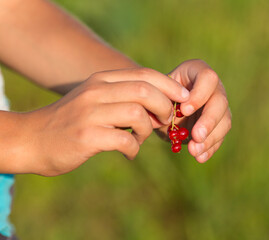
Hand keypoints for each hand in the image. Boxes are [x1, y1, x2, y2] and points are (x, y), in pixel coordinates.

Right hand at [19, 68, 188, 175]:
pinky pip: (125, 141)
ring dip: (148, 130)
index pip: (144, 74)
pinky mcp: (86, 136)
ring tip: (140, 139)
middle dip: (164, 108)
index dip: (169, 86)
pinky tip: (129, 154)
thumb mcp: (95, 100)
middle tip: (164, 123)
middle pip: (145, 90)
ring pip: (138, 113)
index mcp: (101, 80)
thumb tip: (160, 104)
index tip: (183, 100)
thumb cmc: (72, 122)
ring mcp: (90, 113)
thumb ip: (122, 97)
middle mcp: (96, 91)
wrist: (33, 139)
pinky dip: (134, 150)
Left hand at [158, 60, 231, 162]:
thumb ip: (162, 101)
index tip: (185, 110)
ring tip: (194, 151)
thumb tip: (169, 116)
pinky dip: (210, 148)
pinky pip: (219, 136)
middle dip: (209, 121)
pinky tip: (200, 157)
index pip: (208, 78)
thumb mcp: (156, 94)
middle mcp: (213, 87)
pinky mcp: (219, 125)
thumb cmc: (156, 95)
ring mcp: (218, 106)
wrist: (159, 106)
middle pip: (220, 101)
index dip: (200, 94)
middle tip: (196, 137)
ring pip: (224, 121)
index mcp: (197, 71)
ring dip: (210, 138)